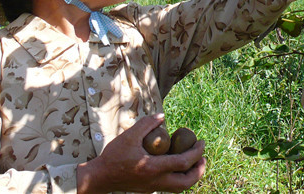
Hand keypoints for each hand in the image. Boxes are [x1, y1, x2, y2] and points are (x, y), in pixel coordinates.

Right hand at [78, 114, 205, 193]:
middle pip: (187, 182)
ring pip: (180, 188)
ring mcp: (153, 187)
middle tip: (202, 157)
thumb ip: (147, 124)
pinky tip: (177, 167)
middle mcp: (156, 181)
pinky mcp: (149, 190)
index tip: (201, 142)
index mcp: (153, 167)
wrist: (101, 177)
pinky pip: (170, 187)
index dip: (196, 152)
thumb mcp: (129, 136)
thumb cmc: (114, 156)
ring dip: (191, 177)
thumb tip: (163, 118)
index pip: (183, 162)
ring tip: (194, 163)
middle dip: (199, 170)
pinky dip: (179, 179)